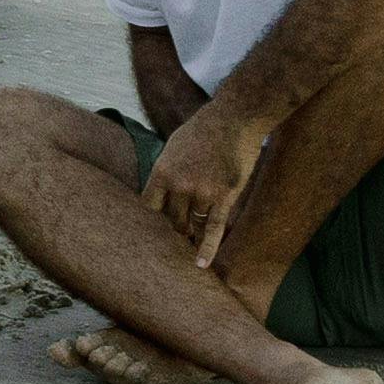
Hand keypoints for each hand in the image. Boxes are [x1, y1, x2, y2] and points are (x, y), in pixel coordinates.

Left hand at [143, 94, 273, 273]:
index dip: (151, 221)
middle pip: (171, 220)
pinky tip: (200, 265)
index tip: (150, 230)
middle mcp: (179, 185)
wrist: (234, 118)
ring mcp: (202, 192)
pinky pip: (213, 229)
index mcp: (162, 171)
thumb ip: (165, 174)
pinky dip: (207, 248)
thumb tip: (157, 199)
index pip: (149, 208)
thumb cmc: (203, 131)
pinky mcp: (225, 197)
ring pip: (192, 225)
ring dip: (192, 233)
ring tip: (190, 243)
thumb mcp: (172, 148)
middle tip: (175, 236)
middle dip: (174, 228)